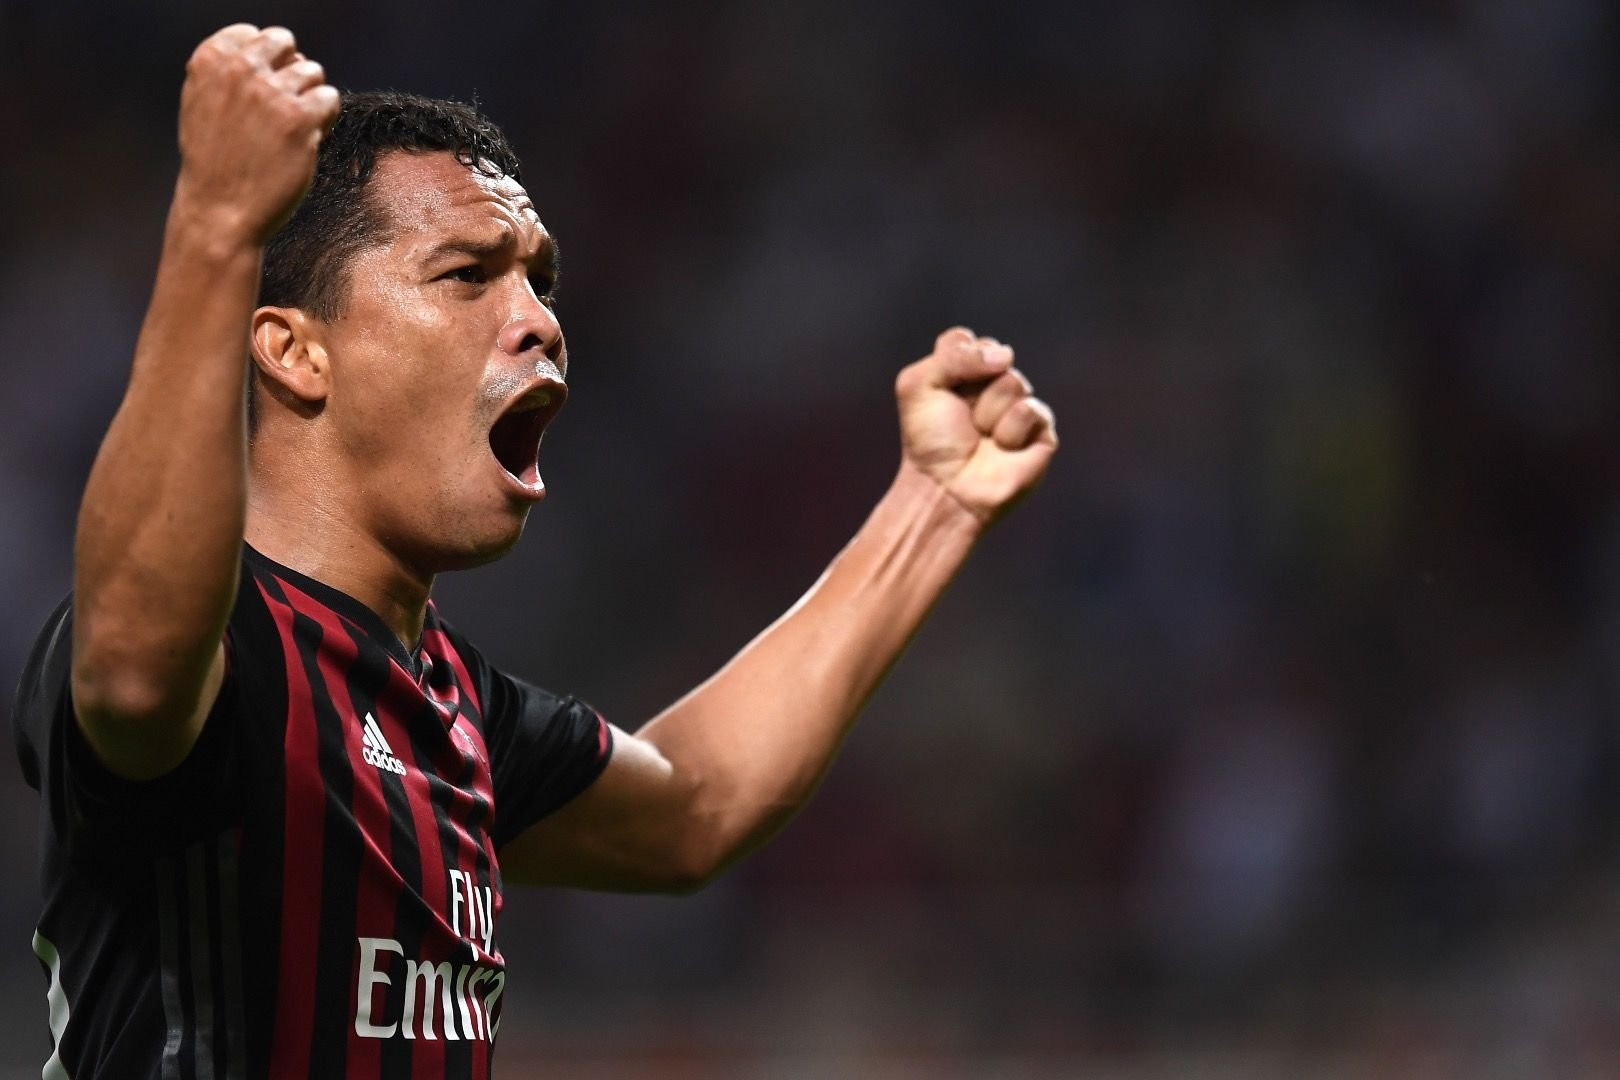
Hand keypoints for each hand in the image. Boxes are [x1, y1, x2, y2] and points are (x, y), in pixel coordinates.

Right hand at [173, 24, 339, 245]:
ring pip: (312, 71)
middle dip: (291, 69)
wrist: (220, 212)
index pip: (252, 33)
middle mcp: (240, 69)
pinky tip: (310, 138)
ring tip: (294, 129)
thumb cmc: (215, 165)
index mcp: (210, 61)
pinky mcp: (299, 118)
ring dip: (310, 98)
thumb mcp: (203, 106)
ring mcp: (271, 92)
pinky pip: (329, 98)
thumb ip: (228, 76)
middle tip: (285, 105)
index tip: (261, 92)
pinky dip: (326, 117)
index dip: (266, 63)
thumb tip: (269, 54)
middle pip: (285, 42)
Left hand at [895, 327, 1057, 524]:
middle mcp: (992, 386)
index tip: (942, 389)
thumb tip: (1007, 356)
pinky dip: (1009, 431)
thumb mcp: (919, 386)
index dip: (955, 360)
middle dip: (972, 388)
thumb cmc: (930, 442)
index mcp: (962, 373)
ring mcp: (1018, 406)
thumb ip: (954, 354)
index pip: (967, 339)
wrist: (946, 488)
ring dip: (987, 413)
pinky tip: (1002, 449)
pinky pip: (1030, 409)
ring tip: (981, 438)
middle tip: (961, 419)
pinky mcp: (1041, 431)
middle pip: (995, 355)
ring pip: (1013, 382)